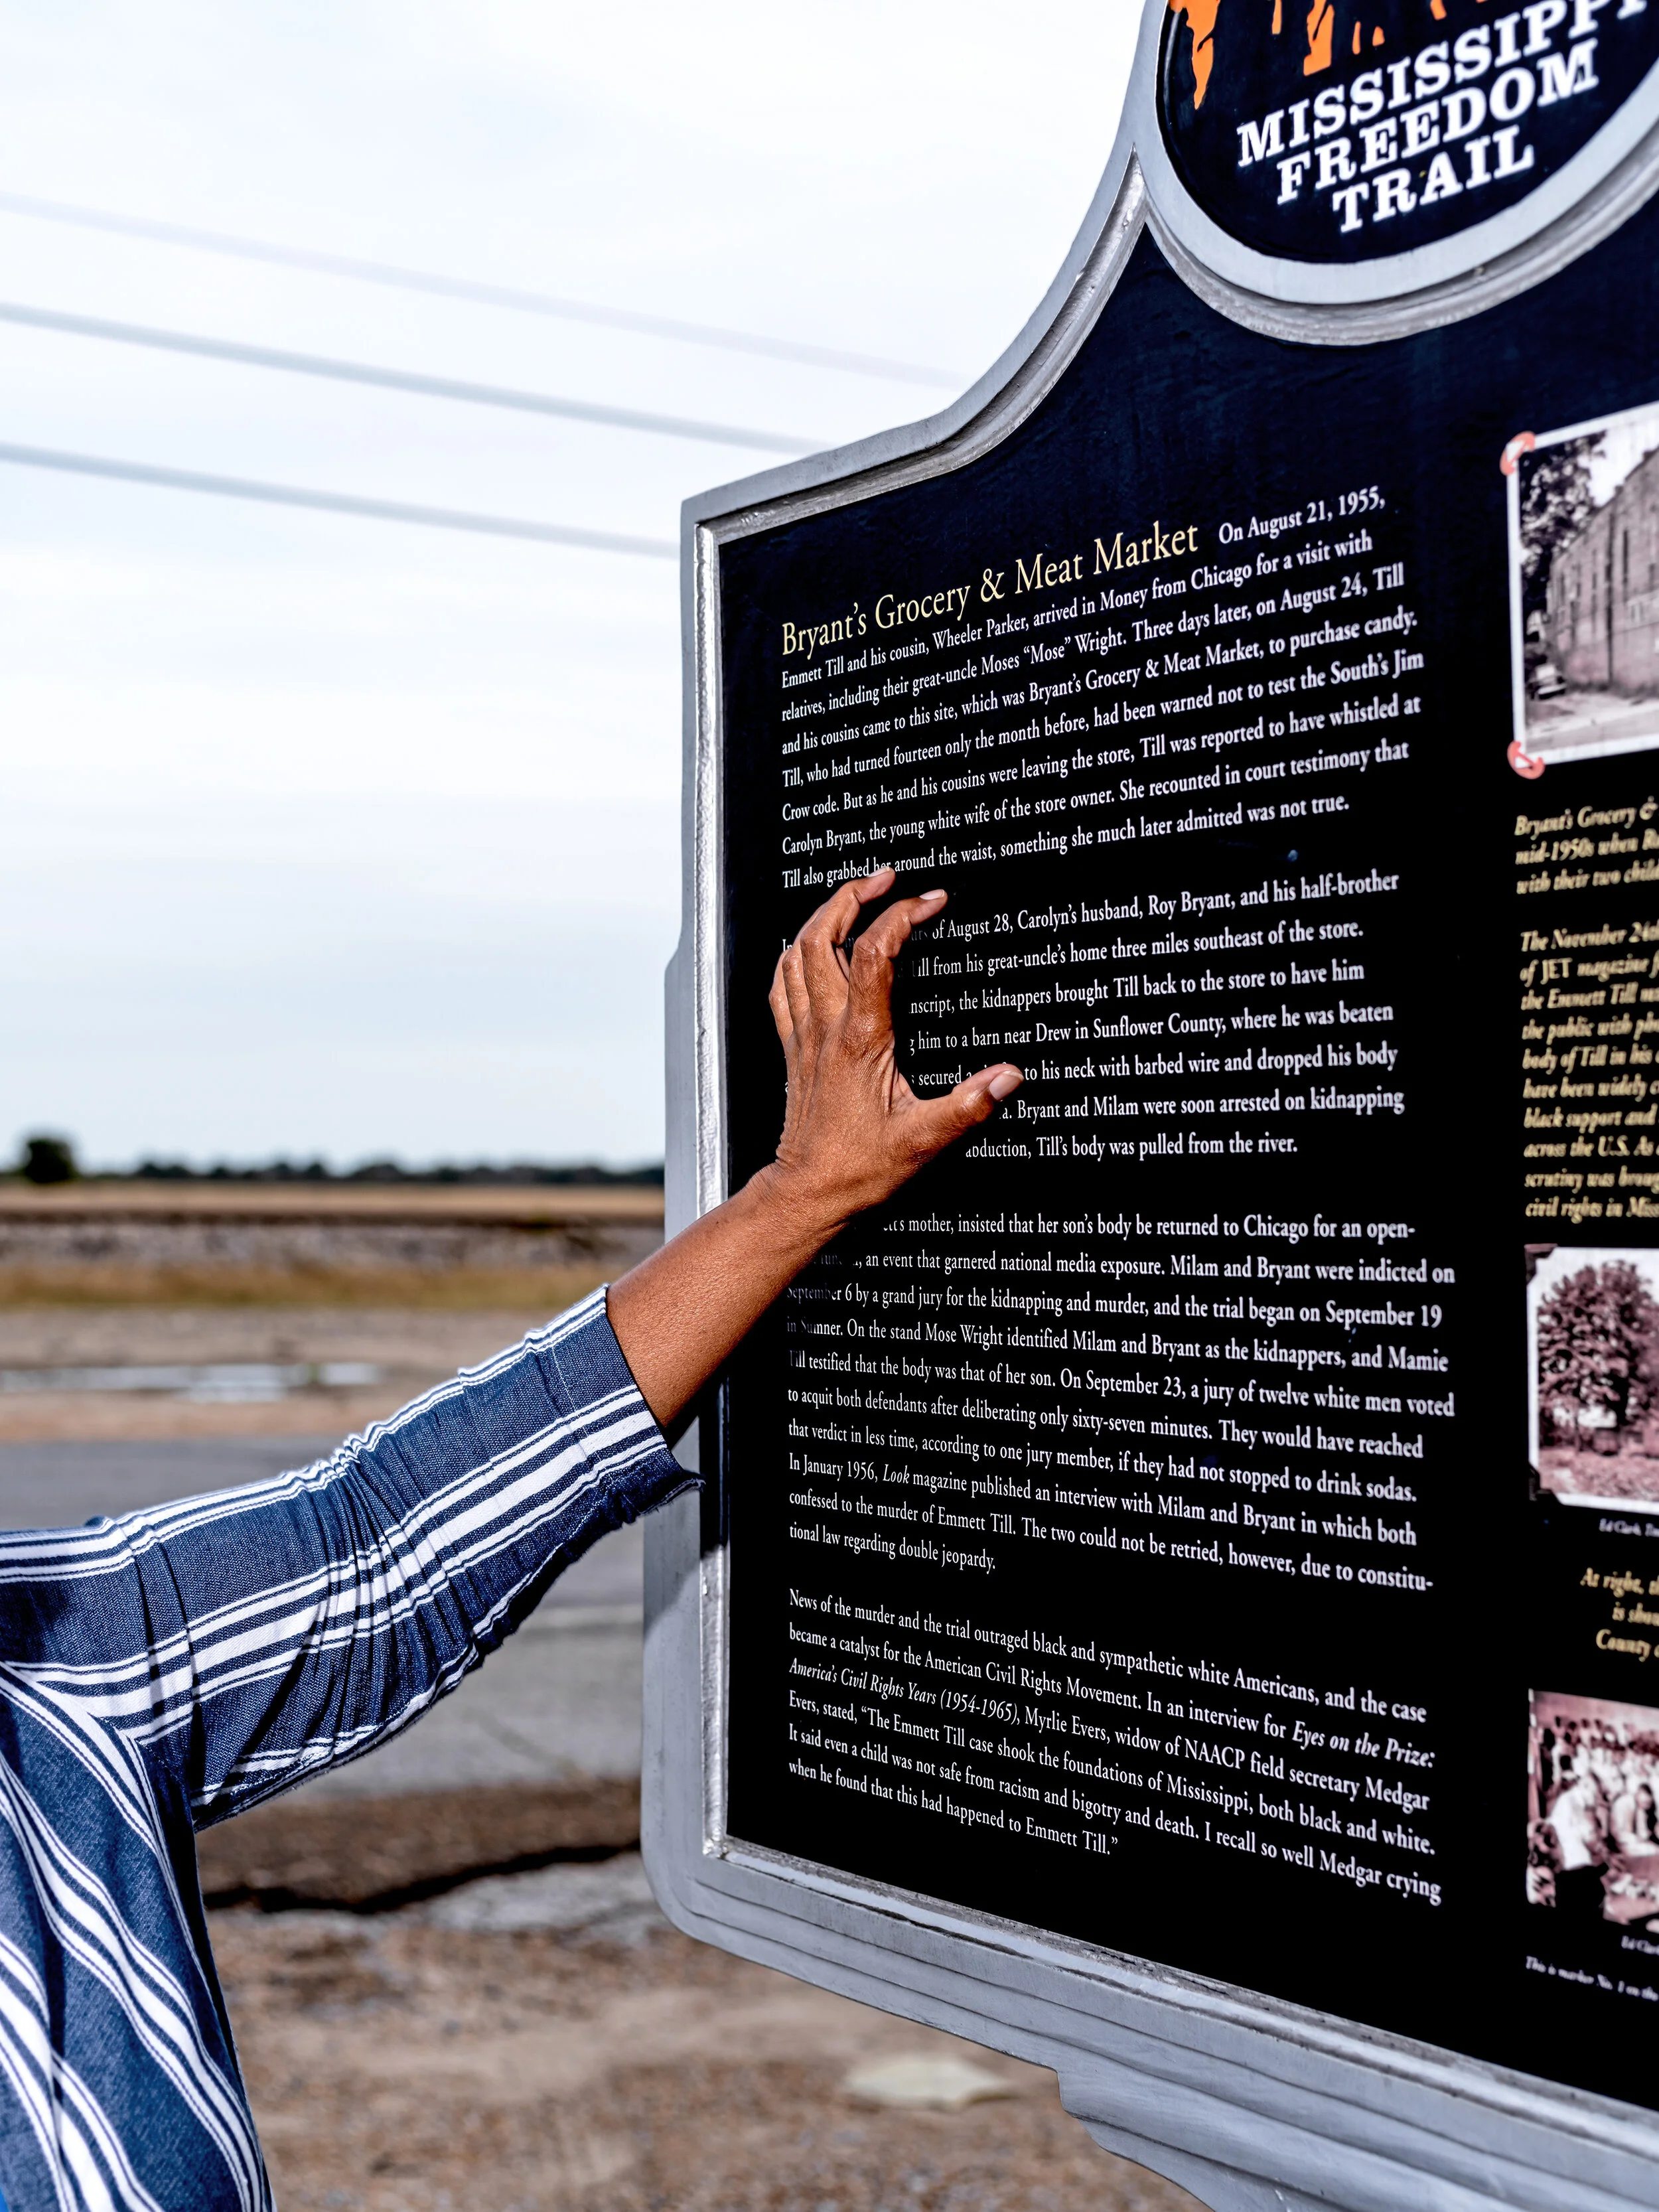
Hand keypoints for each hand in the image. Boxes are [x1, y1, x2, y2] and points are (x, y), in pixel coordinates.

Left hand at [768, 868, 1021, 1233]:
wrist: (808, 1193)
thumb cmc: (859, 1169)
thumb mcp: (925, 1139)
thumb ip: (969, 1105)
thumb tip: (1008, 1077)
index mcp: (860, 1039)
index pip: (875, 954)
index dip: (902, 916)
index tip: (931, 902)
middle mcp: (825, 1028)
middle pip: (822, 938)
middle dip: (852, 897)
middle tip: (885, 879)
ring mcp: (804, 1035)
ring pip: (796, 954)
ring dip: (822, 917)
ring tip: (853, 897)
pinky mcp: (793, 1049)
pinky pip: (782, 985)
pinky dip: (795, 954)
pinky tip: (810, 947)